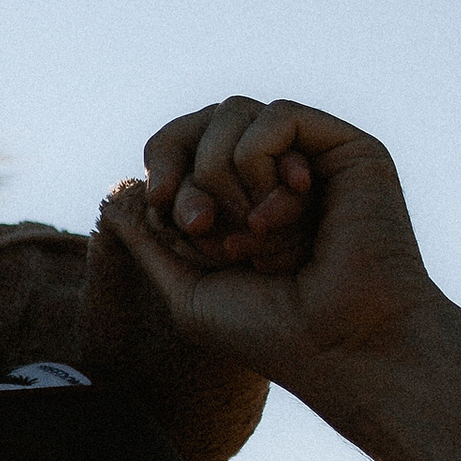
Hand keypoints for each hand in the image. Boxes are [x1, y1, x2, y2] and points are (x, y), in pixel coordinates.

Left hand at [101, 104, 446, 408]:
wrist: (341, 347)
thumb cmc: (272, 332)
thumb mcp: (189, 290)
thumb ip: (152, 241)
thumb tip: (110, 200)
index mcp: (245, 199)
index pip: (183, 145)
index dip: (163, 166)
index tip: (169, 212)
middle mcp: (279, 172)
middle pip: (205, 122)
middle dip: (189, 171)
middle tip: (200, 225)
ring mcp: (315, 157)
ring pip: (236, 113)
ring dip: (224, 175)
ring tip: (250, 234)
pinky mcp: (349, 150)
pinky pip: (277, 117)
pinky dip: (260, 162)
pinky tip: (277, 216)